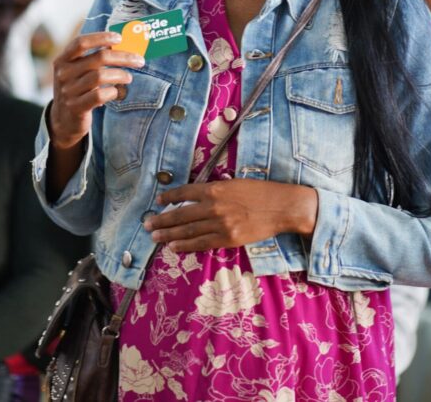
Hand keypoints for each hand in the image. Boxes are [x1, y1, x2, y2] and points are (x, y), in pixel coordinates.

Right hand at [49, 32, 145, 149]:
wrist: (63, 120)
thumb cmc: (78, 89)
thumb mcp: (78, 72)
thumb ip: (93, 59)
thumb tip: (120, 44)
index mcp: (63, 60)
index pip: (81, 42)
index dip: (101, 37)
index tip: (119, 38)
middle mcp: (63, 73)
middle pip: (99, 58)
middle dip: (123, 57)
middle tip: (139, 60)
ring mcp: (68, 91)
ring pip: (101, 76)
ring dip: (120, 75)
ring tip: (128, 77)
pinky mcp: (76, 107)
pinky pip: (99, 95)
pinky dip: (113, 92)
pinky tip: (117, 92)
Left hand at [144, 180, 318, 252]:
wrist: (282, 207)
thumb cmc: (262, 192)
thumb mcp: (236, 183)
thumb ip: (216, 190)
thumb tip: (197, 197)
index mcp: (215, 188)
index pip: (185, 193)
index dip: (169, 197)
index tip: (159, 200)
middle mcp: (214, 206)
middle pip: (181, 214)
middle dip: (162, 220)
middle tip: (147, 224)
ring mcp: (220, 224)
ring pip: (188, 230)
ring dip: (169, 234)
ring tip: (155, 236)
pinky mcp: (228, 238)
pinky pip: (202, 243)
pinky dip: (186, 245)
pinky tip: (174, 247)